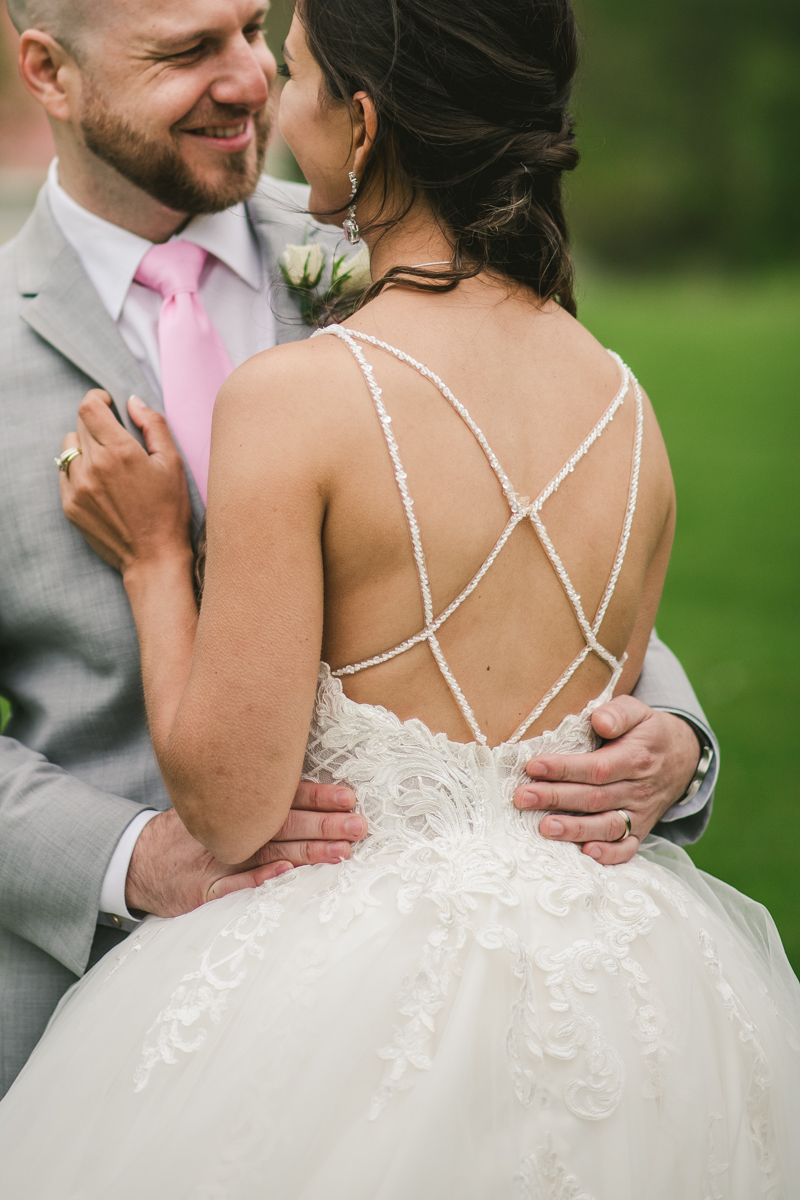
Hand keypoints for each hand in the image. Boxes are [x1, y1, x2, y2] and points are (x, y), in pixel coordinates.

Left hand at [59, 391, 190, 573]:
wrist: (153, 557)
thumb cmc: (169, 511)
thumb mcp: (172, 463)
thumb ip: (153, 425)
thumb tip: (133, 402)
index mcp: (120, 451)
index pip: (89, 407)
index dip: (98, 399)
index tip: (108, 404)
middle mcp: (93, 466)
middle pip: (80, 424)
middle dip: (97, 423)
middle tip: (116, 438)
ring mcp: (77, 486)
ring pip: (69, 447)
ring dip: (85, 446)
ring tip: (106, 462)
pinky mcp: (70, 505)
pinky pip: (65, 473)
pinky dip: (79, 470)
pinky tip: (101, 484)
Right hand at [126, 782, 365, 915]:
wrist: (135, 861)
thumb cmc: (188, 834)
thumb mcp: (218, 809)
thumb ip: (259, 804)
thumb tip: (313, 798)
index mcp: (238, 806)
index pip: (283, 797)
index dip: (317, 796)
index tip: (349, 797)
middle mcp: (230, 827)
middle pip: (283, 823)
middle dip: (324, 824)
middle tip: (359, 825)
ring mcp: (216, 858)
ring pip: (267, 852)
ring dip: (306, 852)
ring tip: (342, 851)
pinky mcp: (203, 890)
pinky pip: (234, 885)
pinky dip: (259, 878)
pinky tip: (286, 873)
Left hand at [513, 696, 700, 864]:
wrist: (683, 759)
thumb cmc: (648, 732)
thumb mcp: (639, 711)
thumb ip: (618, 713)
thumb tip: (599, 721)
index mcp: (636, 758)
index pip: (597, 767)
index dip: (564, 769)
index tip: (533, 766)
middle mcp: (638, 789)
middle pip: (594, 798)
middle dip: (556, 798)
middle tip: (522, 798)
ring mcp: (640, 813)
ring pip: (607, 826)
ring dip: (575, 829)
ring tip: (544, 828)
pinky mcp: (641, 830)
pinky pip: (627, 848)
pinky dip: (608, 854)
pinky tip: (585, 854)